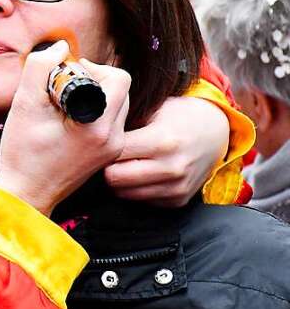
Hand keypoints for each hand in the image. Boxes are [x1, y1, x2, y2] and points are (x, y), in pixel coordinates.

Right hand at [0, 41, 130, 216]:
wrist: (25, 194)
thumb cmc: (22, 153)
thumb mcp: (23, 105)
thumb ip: (39, 68)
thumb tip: (60, 47)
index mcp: (97, 125)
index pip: (118, 78)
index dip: (91, 67)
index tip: (64, 76)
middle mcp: (114, 137)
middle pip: (121, 89)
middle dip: (94, 79)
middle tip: (64, 87)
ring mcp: (113, 148)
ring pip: (117, 104)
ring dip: (95, 95)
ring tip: (65, 105)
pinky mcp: (107, 154)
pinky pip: (111, 121)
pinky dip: (94, 112)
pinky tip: (68, 120)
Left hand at [104, 96, 228, 206]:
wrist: (216, 132)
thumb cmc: (179, 115)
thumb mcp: (154, 108)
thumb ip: (126, 120)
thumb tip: (92, 127)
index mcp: (162, 141)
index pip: (113, 153)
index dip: (102, 146)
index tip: (100, 140)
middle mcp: (172, 168)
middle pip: (114, 178)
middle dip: (107, 166)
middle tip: (109, 155)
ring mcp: (177, 188)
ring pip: (124, 193)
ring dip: (119, 180)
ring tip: (125, 162)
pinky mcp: (178, 200)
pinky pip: (141, 200)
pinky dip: (136, 188)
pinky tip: (141, 172)